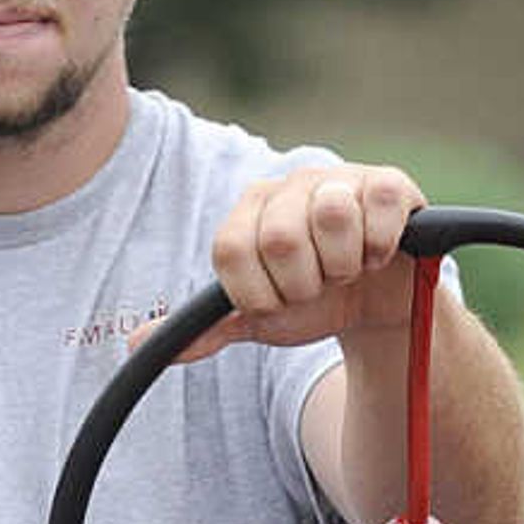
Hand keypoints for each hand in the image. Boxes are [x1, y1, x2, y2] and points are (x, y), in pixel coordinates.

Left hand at [188, 161, 432, 357]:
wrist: (378, 302)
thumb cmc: (313, 301)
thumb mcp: (257, 318)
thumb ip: (204, 330)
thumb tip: (136, 344)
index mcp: (249, 211)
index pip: (230, 251)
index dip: (257, 293)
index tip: (279, 301)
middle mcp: (288, 185)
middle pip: (279, 238)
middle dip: (303, 284)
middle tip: (318, 287)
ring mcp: (339, 179)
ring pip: (331, 217)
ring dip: (344, 266)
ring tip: (349, 270)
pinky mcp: (387, 184)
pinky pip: (378, 208)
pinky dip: (380, 247)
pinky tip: (378, 255)